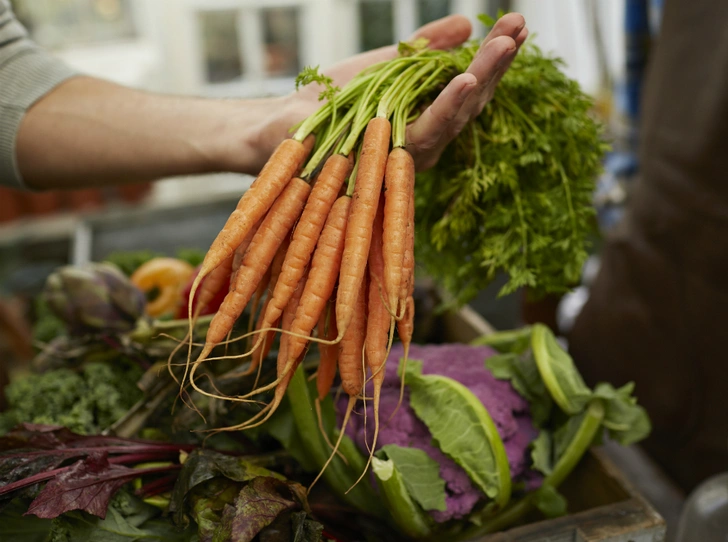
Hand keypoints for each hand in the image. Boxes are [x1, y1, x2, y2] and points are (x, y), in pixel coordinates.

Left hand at [277, 13, 527, 170]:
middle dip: (497, 63)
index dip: (494, 56)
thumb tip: (465, 24)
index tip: (517, 24)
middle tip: (520, 27)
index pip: (470, 85)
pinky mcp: (390, 157)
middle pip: (471, 101)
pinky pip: (425, 131)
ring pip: (456, 116)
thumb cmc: (333, 99)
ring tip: (505, 45)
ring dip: (483, 77)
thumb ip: (425, 48)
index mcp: (427, 117)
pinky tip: (466, 79)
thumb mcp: (387, 64)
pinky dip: (447, 106)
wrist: (285, 123)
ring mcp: (410, 152)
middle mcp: (426, 139)